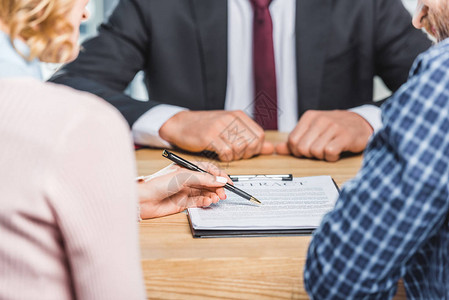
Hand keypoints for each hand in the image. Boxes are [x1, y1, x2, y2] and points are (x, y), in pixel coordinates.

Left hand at [137, 162, 231, 218]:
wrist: (142, 200)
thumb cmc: (156, 183)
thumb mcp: (183, 177)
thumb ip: (203, 179)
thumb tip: (220, 180)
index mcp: (186, 168)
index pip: (207, 169)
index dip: (218, 175)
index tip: (228, 181)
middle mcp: (186, 179)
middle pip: (208, 182)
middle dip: (217, 187)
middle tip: (224, 193)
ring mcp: (185, 191)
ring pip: (205, 192)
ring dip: (212, 195)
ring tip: (216, 198)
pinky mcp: (183, 203)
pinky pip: (199, 202)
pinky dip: (205, 202)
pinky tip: (208, 202)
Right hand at [159, 110, 273, 160]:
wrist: (181, 124)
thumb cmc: (205, 127)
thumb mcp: (230, 128)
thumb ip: (251, 138)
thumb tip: (270, 148)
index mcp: (238, 115)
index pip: (260, 135)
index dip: (256, 148)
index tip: (246, 151)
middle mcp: (231, 119)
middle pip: (251, 143)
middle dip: (245, 154)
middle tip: (235, 154)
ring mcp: (220, 127)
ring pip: (239, 149)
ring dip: (234, 157)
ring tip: (226, 153)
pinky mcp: (209, 136)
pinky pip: (226, 153)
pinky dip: (225, 158)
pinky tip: (219, 154)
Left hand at [275, 110, 372, 161]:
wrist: (361, 124)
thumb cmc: (334, 129)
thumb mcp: (313, 130)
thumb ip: (295, 140)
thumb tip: (278, 149)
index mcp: (309, 117)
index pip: (292, 141)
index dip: (297, 151)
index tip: (307, 150)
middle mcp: (320, 119)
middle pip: (302, 148)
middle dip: (309, 155)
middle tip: (319, 150)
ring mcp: (333, 127)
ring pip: (315, 152)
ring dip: (322, 156)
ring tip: (329, 149)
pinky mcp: (345, 136)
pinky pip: (329, 153)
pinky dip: (332, 157)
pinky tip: (337, 152)